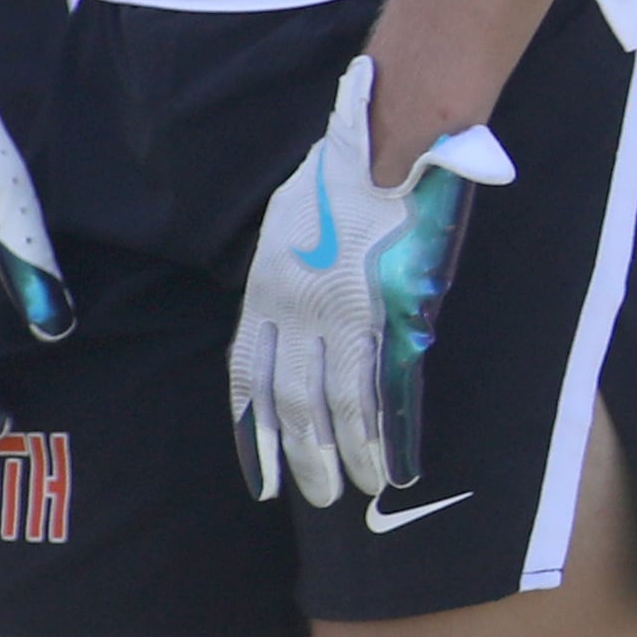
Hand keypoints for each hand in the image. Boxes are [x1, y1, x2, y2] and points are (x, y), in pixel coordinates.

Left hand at [228, 53, 511, 507]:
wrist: (388, 140)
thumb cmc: (346, 168)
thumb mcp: (290, 219)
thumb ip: (290, 272)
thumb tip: (296, 313)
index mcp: (266, 284)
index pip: (247, 375)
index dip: (252, 429)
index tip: (256, 473)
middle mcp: (292, 306)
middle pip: (289, 399)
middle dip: (300, 456)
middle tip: (315, 496)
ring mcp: (338, 313)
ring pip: (332, 404)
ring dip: (343, 455)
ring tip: (354, 492)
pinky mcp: (384, 312)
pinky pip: (377, 387)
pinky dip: (383, 432)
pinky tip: (390, 463)